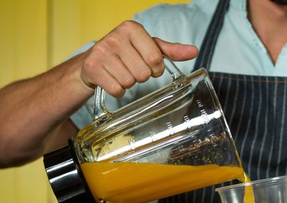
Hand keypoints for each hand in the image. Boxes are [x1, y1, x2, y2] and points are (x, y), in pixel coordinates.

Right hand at [79, 20, 197, 96]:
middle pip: (143, 73)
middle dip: (141, 76)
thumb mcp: (148, 47)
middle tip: (131, 69)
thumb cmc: (125, 53)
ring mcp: (102, 52)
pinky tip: (112, 80)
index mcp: (132, 28)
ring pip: (130, 82)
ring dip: (129, 83)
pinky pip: (117, 89)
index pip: (156, 58)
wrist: (92, 61)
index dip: (156, 68)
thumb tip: (194, 51)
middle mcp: (116, 37)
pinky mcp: (93, 67)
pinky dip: (117, 90)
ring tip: (120, 73)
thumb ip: (171, 50)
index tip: (149, 65)